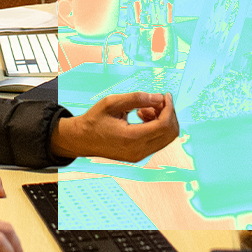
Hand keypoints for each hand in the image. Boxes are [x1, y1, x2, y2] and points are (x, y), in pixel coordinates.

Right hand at [50, 92, 179, 160]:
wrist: (82, 139)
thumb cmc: (95, 119)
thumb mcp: (112, 103)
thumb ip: (136, 98)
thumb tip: (159, 97)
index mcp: (132, 138)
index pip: (164, 125)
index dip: (169, 108)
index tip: (166, 95)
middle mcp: (138, 150)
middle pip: (169, 133)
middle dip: (168, 113)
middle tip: (156, 101)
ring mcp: (139, 155)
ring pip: (166, 138)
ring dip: (161, 120)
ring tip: (143, 110)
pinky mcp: (139, 155)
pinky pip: (157, 141)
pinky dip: (156, 127)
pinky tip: (142, 117)